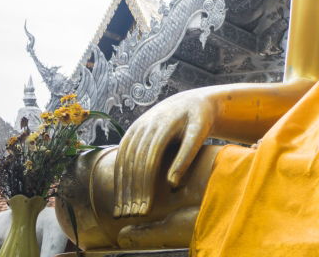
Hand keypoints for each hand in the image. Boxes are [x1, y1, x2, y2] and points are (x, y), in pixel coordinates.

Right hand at [114, 90, 215, 218]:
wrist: (191, 101)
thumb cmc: (199, 121)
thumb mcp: (199, 134)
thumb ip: (186, 156)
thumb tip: (171, 184)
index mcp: (165, 123)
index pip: (150, 158)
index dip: (145, 185)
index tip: (145, 210)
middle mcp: (147, 123)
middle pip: (135, 161)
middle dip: (132, 190)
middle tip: (132, 216)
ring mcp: (138, 125)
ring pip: (124, 158)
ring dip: (122, 186)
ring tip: (123, 211)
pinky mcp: (134, 130)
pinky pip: (122, 154)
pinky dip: (119, 175)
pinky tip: (120, 193)